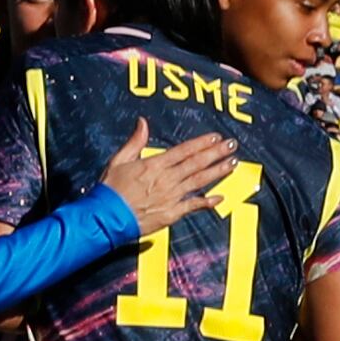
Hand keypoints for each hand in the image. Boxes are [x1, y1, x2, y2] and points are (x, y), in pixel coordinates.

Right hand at [102, 120, 239, 232]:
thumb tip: (142, 122)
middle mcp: (167, 179)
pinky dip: (207, 202)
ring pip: (199, 181)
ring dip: (217, 172)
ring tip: (233, 163)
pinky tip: (220, 197)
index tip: (216, 137)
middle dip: (216, 153)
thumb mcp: (119, 160)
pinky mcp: (171, 213)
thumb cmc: (111, 190)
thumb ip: (135, 141)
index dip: (201, 143)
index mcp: (154, 165)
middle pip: (196, 163)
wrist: (106, 217)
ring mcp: (171, 197)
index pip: (183, 150)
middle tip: (232, 145)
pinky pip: (193, 206)